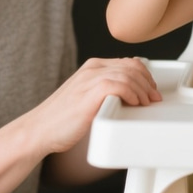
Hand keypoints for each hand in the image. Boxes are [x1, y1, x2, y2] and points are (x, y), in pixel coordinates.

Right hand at [26, 57, 160, 154]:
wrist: (38, 130)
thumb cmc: (62, 119)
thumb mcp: (88, 97)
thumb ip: (107, 90)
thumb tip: (131, 94)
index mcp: (92, 67)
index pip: (129, 62)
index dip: (145, 76)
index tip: (151, 90)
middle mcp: (92, 69)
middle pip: (132, 66)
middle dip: (148, 83)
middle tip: (153, 98)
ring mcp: (89, 79)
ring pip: (129, 75)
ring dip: (143, 90)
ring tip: (146, 103)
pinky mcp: (89, 93)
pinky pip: (120, 85)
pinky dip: (132, 93)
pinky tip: (134, 104)